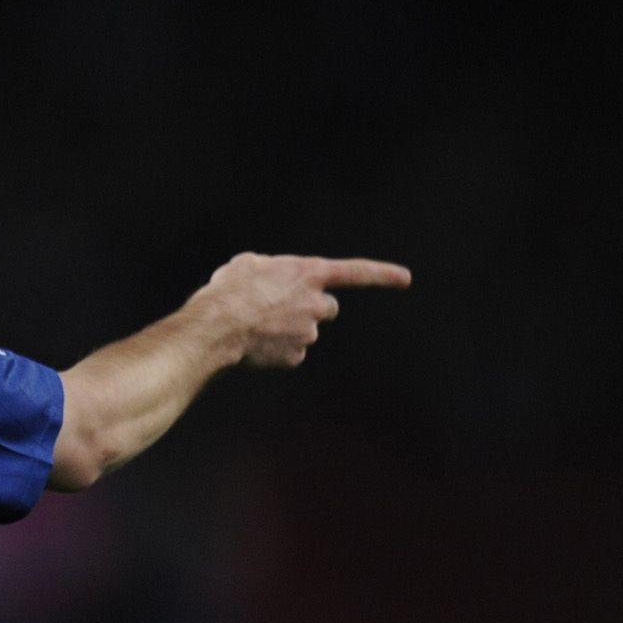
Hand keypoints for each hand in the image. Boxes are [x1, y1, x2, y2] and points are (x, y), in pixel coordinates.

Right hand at [193, 253, 410, 367]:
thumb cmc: (230, 289)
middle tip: (282, 307)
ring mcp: (309, 333)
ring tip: (254, 324)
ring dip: (287, 327)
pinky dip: (275, 349)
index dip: (382, 275)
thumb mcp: (250, 264)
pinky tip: (253, 343)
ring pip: (304, 331)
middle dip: (312, 308)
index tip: (406, 279)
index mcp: (310, 273)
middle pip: (327, 307)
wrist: (217, 326)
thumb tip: (275, 286)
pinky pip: (290, 352)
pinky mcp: (296, 357)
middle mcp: (317, 304)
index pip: (356, 272)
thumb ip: (274, 272)